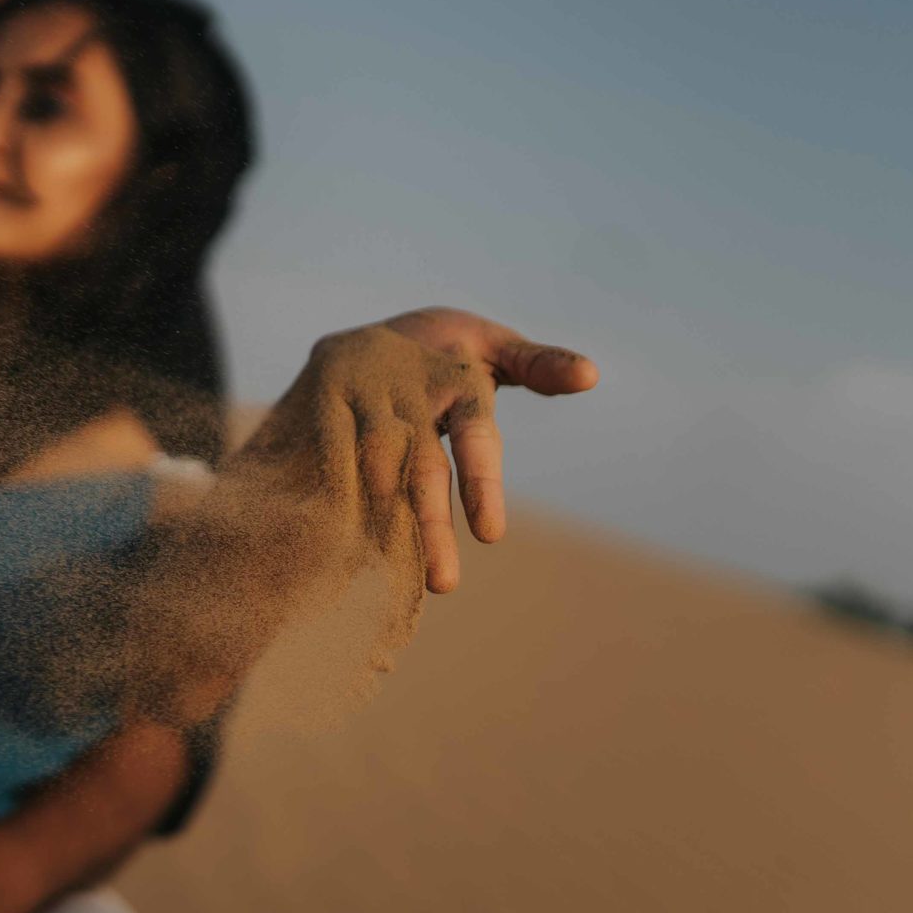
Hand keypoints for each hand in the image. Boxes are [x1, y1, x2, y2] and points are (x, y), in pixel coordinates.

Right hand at [275, 308, 596, 593]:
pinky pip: (325, 459)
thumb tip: (592, 377)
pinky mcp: (319, 406)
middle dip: (431, 525)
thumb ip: (538, 366)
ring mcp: (359, 399)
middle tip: (445, 585)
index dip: (481, 484)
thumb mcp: (492, 346)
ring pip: (372, 469)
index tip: (490, 536)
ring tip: (394, 574)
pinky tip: (343, 544)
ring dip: (383, 522)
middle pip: (422, 466)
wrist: (361, 328)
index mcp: (455, 379)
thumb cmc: (443, 348)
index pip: (474, 436)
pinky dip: (333, 500)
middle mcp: (406, 391)